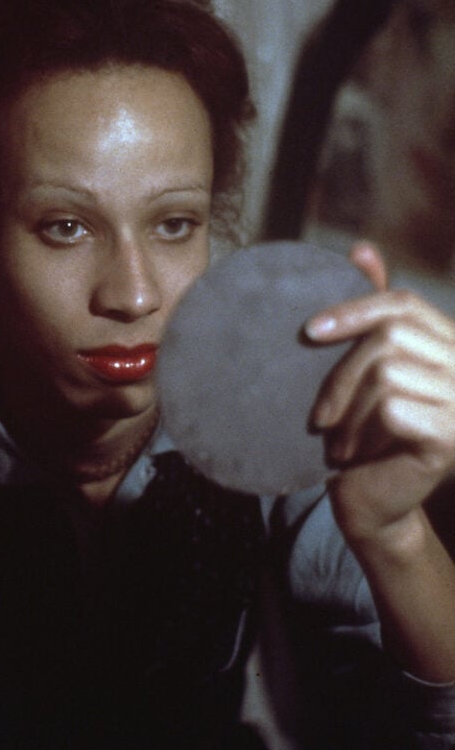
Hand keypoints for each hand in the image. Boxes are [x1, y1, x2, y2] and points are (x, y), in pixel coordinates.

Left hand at [306, 242, 454, 546]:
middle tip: (319, 416)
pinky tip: (355, 456)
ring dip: (347, 412)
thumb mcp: (361, 372)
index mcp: (442, 343)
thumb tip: (361, 247)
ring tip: (337, 442)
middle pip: (389, 335)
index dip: (354, 308)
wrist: (374, 503)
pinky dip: (362, 432)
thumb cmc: (361, 434)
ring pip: (386, 373)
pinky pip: (393, 410)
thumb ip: (368, 315)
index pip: (403, 304)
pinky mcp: (450, 436)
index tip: (309, 331)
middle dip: (340, 374)